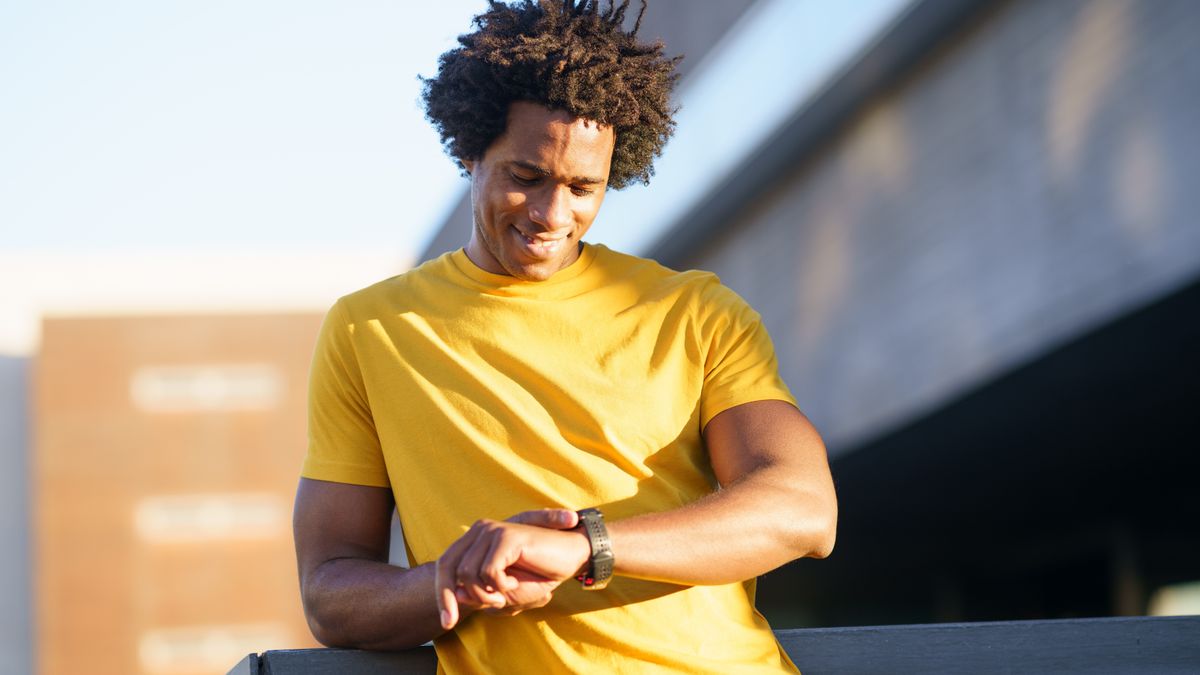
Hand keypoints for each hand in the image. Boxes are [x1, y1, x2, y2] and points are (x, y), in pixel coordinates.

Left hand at [435, 508, 590, 629]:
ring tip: (509, 590)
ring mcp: (492, 531)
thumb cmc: (539, 573)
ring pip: (467, 573)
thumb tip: (457, 594)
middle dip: (458, 597)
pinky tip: (517, 581)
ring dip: (487, 593)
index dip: (442, 595)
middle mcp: (480, 530)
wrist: (572, 556)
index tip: (448, 623)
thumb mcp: (504, 591)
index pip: (445, 566)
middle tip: (491, 606)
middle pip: (449, 569)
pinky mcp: (506, 537)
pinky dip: (502, 585)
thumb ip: (479, 592)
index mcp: (476, 540)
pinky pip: (489, 572)